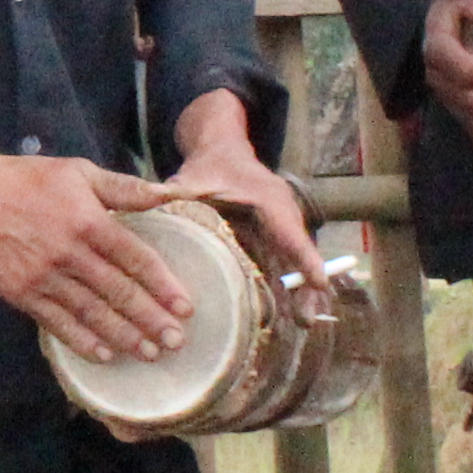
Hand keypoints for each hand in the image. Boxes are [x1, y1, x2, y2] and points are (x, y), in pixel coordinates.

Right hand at [0, 146, 203, 361]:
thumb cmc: (29, 180)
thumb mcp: (78, 172)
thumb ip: (123, 187)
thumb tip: (166, 194)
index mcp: (89, 221)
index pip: (135, 258)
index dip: (163, 285)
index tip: (185, 308)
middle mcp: (69, 253)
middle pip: (118, 292)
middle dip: (150, 319)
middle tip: (176, 341)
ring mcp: (44, 277)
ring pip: (92, 313)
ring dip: (123, 336)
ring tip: (150, 353)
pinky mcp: (22, 294)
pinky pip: (57, 323)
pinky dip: (82, 341)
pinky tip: (105, 355)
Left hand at [163, 87, 334, 306]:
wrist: (221, 149)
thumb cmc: (211, 164)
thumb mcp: (194, 177)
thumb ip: (178, 189)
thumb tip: (154, 196)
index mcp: (269, 200)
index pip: (290, 232)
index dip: (304, 257)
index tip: (318, 281)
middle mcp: (282, 215)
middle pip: (300, 253)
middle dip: (309, 285)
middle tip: (309, 320)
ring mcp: (280, 228)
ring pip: (295, 262)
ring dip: (304, 291)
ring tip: (306, 323)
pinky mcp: (272, 238)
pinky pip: (284, 263)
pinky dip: (290, 286)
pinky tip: (288, 314)